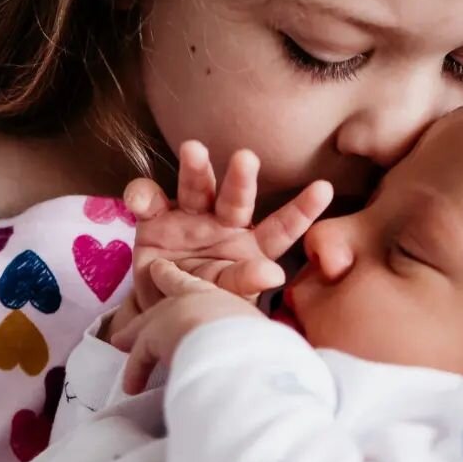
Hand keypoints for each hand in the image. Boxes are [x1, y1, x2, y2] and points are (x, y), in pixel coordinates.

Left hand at [110, 259, 263, 394]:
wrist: (231, 342)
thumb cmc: (253, 339)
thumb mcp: (253, 331)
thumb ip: (244, 334)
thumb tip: (261, 353)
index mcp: (215, 296)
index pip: (191, 285)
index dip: (175, 280)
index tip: (161, 271)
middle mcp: (190, 299)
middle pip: (166, 305)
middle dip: (153, 309)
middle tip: (141, 312)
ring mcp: (168, 314)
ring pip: (146, 325)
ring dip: (133, 334)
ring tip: (121, 342)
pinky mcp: (152, 335)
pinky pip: (140, 355)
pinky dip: (135, 370)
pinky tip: (132, 386)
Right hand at [113, 142, 331, 328]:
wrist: (160, 311)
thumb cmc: (204, 304)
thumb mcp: (225, 301)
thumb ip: (245, 284)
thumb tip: (274, 273)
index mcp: (251, 248)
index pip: (281, 229)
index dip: (301, 210)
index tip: (323, 189)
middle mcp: (223, 225)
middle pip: (236, 200)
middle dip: (241, 180)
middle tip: (246, 159)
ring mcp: (188, 218)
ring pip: (195, 189)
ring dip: (194, 169)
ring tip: (194, 150)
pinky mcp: (154, 219)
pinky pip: (148, 200)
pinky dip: (142, 195)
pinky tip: (139, 200)